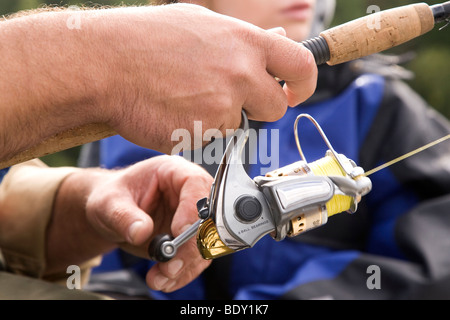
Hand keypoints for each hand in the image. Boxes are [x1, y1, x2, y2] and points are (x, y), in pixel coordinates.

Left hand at [84, 155, 212, 291]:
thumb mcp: (109, 204)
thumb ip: (124, 216)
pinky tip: (164, 279)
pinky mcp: (191, 239)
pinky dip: (183, 273)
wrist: (112, 215)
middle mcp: (189, 192)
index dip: (192, 208)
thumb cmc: (112, 199)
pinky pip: (197, 258)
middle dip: (192, 246)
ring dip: (186, 264)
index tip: (178, 233)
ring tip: (159, 278)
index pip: (195, 183)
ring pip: (207, 242)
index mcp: (173, 172)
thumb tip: (141, 232)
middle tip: (169, 266)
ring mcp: (193, 217)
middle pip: (208, 216)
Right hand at [95, 4, 317, 152]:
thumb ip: (242, 40)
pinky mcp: (204, 132)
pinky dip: (198, 131)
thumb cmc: (145, 40)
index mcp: (244, 41)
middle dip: (257, 108)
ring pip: (238, 124)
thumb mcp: (200, 24)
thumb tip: (277, 44)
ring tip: (184, 98)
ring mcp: (224, 105)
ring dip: (219, 118)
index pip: (301, 65)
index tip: (295, 92)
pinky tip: (174, 111)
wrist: (106, 63)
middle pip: (274, 106)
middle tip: (226, 99)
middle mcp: (241, 73)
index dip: (304, 83)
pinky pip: (212, 138)